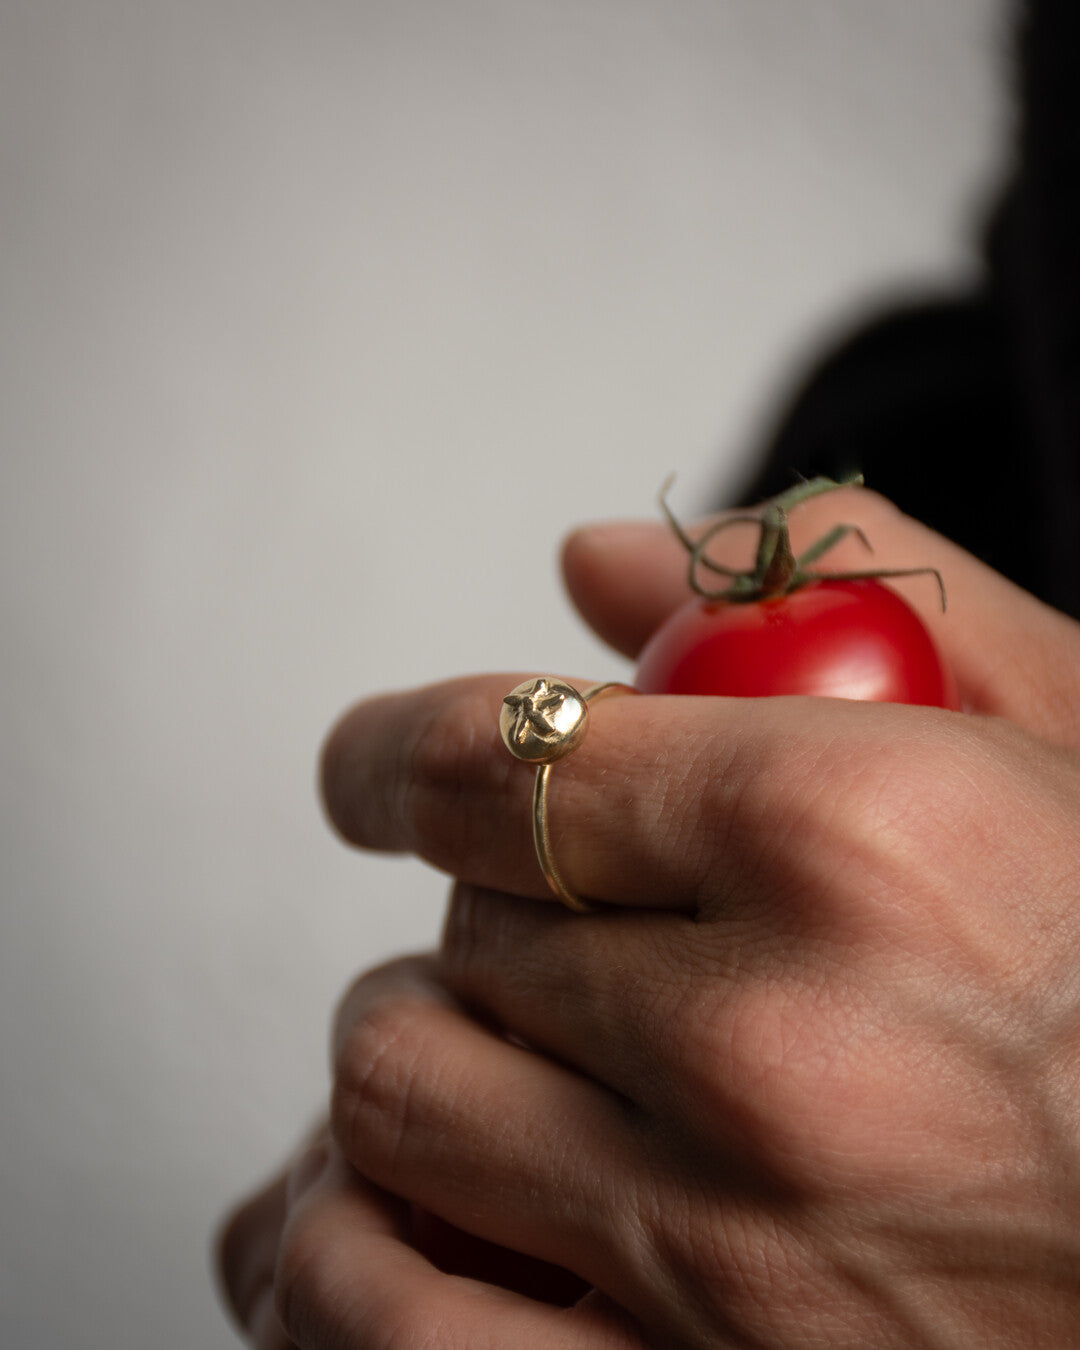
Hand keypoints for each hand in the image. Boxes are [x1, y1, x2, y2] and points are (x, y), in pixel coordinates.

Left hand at [307, 491, 1079, 1347]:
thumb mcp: (1068, 735)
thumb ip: (841, 598)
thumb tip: (592, 560)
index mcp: (853, 832)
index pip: (490, 753)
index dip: (394, 747)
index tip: (373, 764)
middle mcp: (773, 1045)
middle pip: (461, 920)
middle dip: (487, 902)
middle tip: (564, 924)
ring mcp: (729, 1264)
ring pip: (397, 1091)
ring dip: (421, 1049)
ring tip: (498, 1053)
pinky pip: (388, 1320)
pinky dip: (354, 1242)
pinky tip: (422, 1205)